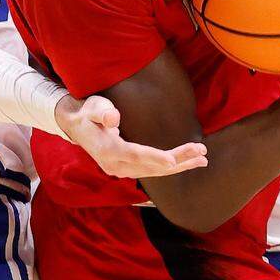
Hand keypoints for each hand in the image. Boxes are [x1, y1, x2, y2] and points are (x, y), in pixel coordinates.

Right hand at [55, 95, 208, 178]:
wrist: (77, 126)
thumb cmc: (88, 113)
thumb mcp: (93, 107)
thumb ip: (102, 112)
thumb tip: (113, 119)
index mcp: (107, 150)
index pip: (134, 155)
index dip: (154, 158)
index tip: (172, 160)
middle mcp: (115, 165)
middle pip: (151, 167)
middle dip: (178, 160)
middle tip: (201, 153)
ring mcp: (122, 170)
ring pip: (155, 172)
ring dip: (179, 165)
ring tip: (202, 159)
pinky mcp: (128, 168)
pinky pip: (152, 171)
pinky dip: (171, 167)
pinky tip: (188, 163)